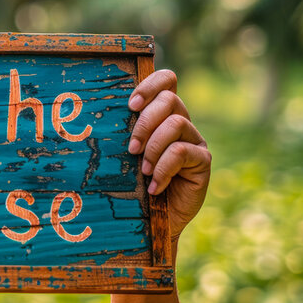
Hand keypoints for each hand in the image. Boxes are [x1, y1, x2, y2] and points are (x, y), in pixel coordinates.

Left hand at [127, 69, 210, 238]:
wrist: (154, 222)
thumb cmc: (134, 186)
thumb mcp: (124, 156)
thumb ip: (123, 134)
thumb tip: (99, 116)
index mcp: (162, 115)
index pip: (166, 81)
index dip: (150, 85)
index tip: (130, 106)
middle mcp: (181, 123)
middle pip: (169, 99)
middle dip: (145, 122)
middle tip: (131, 148)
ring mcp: (194, 140)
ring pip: (175, 123)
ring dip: (153, 148)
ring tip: (143, 171)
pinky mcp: (203, 161)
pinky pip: (182, 152)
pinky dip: (163, 169)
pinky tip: (155, 187)